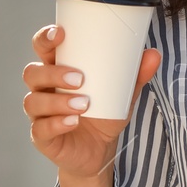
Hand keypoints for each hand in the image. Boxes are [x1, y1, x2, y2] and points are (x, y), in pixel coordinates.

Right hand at [22, 24, 161, 186]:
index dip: (45, 38)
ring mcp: (40, 114)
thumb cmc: (104, 114)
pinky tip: (73, 121)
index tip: (60, 34)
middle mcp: (44, 90)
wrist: (100, 152)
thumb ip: (135, 75)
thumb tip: (154, 54)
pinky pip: (39, 129)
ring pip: (33, 101)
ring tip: (83, 104)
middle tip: (80, 78)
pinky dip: (56, 124)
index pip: (42, 48)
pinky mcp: (42, 137)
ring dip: (57, 101)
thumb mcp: (122, 93)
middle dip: (54, 73)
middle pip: (33, 73)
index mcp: (58, 70)